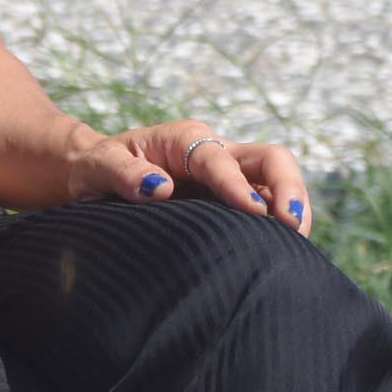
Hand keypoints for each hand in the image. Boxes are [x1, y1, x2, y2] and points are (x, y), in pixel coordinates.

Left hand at [70, 118, 313, 236]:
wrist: (94, 175)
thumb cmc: (95, 169)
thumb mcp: (98, 167)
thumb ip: (124, 174)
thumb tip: (159, 189)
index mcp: (185, 140)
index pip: (220, 159)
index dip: (238, 185)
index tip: (255, 212)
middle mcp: (214, 152)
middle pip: (269, 159)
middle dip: (288, 187)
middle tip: (293, 226)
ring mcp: (227, 177)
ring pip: (276, 182)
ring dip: (292, 207)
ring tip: (297, 244)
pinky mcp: (230, 201)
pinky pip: (267, 206)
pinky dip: (281, 226)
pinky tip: (283, 252)